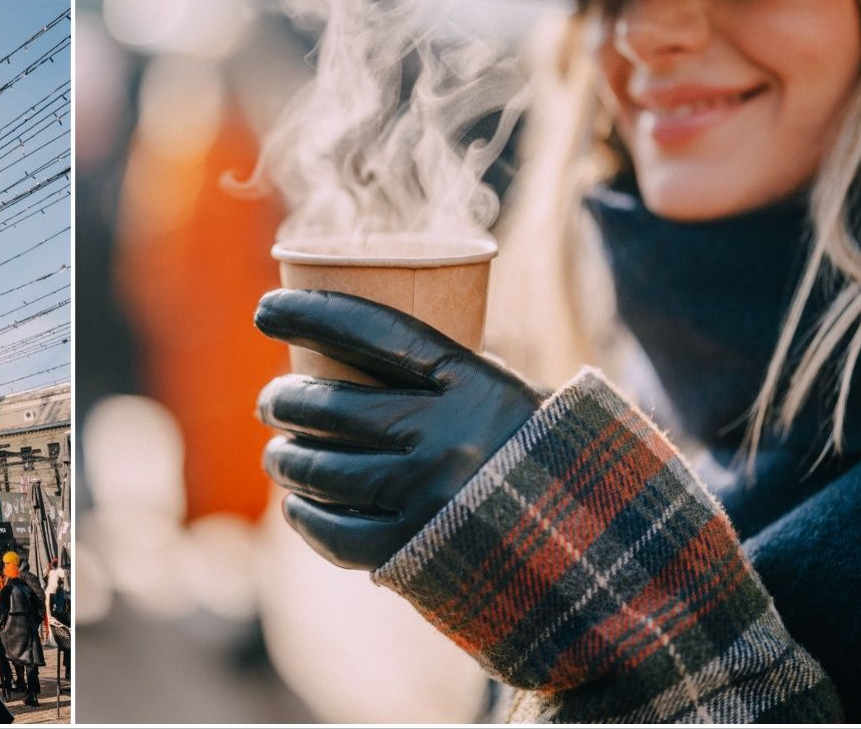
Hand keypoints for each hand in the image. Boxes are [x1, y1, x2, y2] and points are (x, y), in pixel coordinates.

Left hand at [255, 288, 541, 570]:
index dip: (309, 314)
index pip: (372, 331)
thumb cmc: (537, 455)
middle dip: (283, 399)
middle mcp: (446, 435)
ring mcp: (427, 495)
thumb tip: (358, 349)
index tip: (266, 309)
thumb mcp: (505, 396)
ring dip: (284, 458)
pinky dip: (305, 518)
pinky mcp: (414, 551)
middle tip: (271, 400)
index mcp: (472, 382)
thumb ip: (443, 376)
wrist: (593, 543)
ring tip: (277, 452)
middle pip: (330, 405)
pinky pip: (335, 531)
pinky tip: (296, 506)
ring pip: (321, 469)